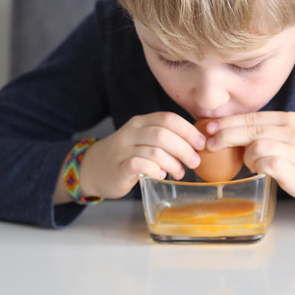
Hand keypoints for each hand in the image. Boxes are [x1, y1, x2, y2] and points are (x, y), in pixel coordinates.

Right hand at [75, 112, 205, 199]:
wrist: (93, 169)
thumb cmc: (126, 155)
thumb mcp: (143, 139)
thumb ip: (164, 137)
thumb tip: (198, 143)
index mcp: (141, 122)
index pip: (168, 118)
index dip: (188, 131)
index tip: (201, 143)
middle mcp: (131, 132)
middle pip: (164, 134)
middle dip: (185, 149)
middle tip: (195, 162)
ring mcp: (123, 149)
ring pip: (155, 150)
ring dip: (173, 163)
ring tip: (180, 172)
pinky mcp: (119, 167)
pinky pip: (141, 164)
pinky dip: (156, 170)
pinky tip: (161, 176)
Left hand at [204, 111, 294, 210]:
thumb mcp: (288, 135)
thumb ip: (264, 132)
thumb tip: (228, 133)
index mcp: (286, 120)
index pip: (250, 116)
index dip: (226, 122)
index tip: (208, 127)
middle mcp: (291, 131)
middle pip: (250, 128)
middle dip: (225, 135)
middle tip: (210, 144)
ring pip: (258, 145)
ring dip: (246, 155)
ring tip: (250, 163)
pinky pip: (269, 164)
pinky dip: (259, 166)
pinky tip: (260, 170)